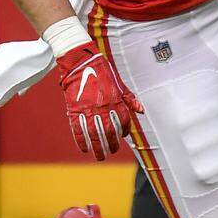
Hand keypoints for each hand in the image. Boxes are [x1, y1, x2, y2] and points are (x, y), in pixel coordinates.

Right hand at [57, 42, 142, 160]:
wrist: (81, 62)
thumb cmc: (102, 71)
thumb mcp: (119, 84)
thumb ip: (129, 99)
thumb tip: (141, 111)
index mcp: (116, 101)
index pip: (123, 122)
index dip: (123, 132)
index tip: (121, 137)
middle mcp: (104, 107)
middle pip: (109, 132)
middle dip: (111, 144)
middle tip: (111, 151)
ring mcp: (88, 110)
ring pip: (94, 134)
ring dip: (98, 147)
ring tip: (100, 156)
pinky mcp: (75, 110)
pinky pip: (79, 130)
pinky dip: (82, 141)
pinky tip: (85, 148)